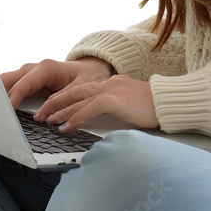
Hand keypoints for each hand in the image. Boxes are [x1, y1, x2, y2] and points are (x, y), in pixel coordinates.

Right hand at [1, 56, 115, 114]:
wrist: (94, 68)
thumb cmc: (89, 76)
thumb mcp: (82, 88)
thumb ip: (64, 100)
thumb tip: (45, 116)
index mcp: (46, 68)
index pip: (23, 83)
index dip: (13, 97)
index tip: (6, 110)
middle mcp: (35, 69)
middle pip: (9, 79)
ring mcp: (31, 75)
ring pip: (7, 82)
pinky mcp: (30, 83)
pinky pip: (13, 88)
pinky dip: (4, 97)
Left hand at [33, 74, 158, 133]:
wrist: (170, 102)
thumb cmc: (155, 106)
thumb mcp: (131, 103)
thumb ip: (117, 105)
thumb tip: (107, 115)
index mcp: (112, 83)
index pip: (82, 89)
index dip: (65, 98)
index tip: (53, 107)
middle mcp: (108, 84)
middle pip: (74, 91)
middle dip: (55, 102)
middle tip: (41, 113)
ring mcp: (111, 90)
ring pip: (78, 98)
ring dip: (60, 110)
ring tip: (47, 120)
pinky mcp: (115, 100)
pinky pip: (89, 108)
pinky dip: (75, 117)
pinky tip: (66, 127)